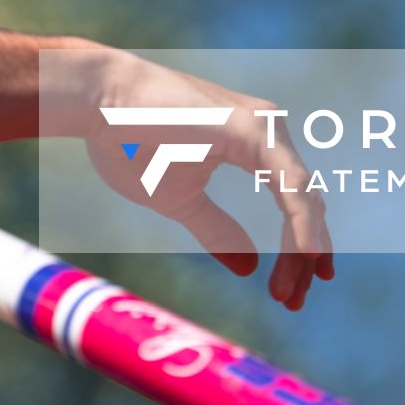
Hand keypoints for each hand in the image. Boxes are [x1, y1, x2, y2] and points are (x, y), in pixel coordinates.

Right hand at [64, 44, 334, 310]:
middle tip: (293, 303)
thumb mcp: (180, 200)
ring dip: (303, 249)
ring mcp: (263, 127)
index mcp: (254, 143)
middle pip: (306, 202)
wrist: (98, 101)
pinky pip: (290, 185)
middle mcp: (267, 130)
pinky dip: (300, 223)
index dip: (299, 247)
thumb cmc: (130, 141)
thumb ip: (218, 229)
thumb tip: (249, 268)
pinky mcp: (252, 129)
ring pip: (304, 197)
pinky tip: (306, 253)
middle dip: (305, 257)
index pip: (293, 200)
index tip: (292, 293)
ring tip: (290, 294)